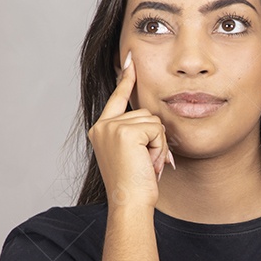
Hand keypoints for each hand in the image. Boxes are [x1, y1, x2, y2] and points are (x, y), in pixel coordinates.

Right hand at [87, 49, 174, 209]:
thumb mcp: (134, 154)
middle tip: (147, 163)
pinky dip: (158, 147)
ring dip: (157, 145)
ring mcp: (111, 127)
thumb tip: (156, 122)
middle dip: (155, 139)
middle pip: (145, 113)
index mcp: (101, 129)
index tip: (129, 58)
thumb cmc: (135, 185)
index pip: (117, 98)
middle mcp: (102, 125)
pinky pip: (156, 129)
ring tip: (146, 165)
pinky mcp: (124, 131)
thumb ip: (138, 134)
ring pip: (153, 121)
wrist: (130, 202)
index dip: (126, 79)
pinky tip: (148, 162)